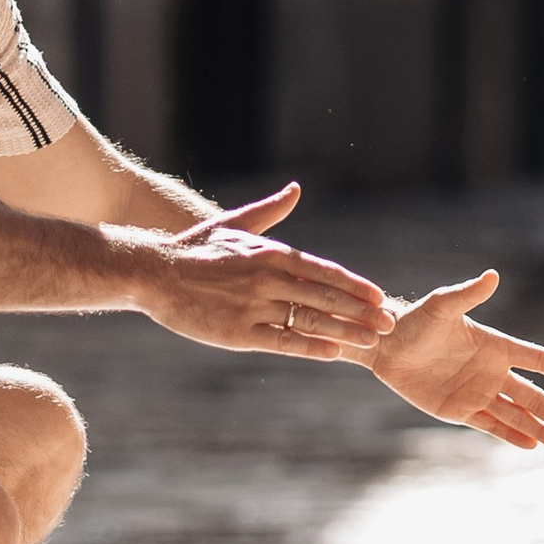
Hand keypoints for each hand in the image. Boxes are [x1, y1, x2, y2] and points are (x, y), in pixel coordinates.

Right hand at [134, 184, 394, 360]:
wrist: (153, 273)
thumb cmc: (193, 248)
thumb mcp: (233, 224)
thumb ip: (269, 211)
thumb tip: (296, 189)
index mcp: (270, 253)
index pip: (324, 271)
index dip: (354, 285)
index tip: (379, 296)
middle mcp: (267, 278)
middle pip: (325, 297)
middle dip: (361, 312)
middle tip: (389, 323)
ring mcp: (254, 306)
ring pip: (310, 320)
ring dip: (346, 331)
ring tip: (373, 341)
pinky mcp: (238, 332)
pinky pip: (282, 342)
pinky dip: (311, 347)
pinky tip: (335, 353)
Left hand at [372, 271, 543, 449]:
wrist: (387, 345)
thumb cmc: (415, 321)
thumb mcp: (442, 306)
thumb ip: (468, 294)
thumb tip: (493, 275)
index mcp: (496, 346)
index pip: (537, 359)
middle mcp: (493, 371)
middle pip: (533, 397)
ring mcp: (478, 392)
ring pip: (517, 415)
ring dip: (540, 429)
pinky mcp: (460, 410)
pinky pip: (491, 425)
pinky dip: (512, 436)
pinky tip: (532, 445)